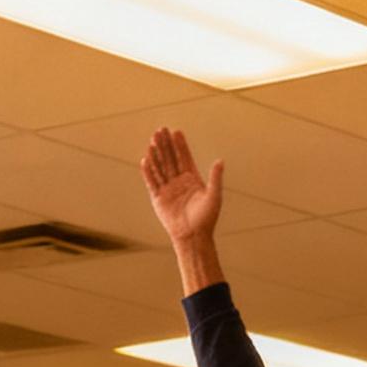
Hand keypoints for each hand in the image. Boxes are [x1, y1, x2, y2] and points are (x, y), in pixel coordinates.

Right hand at [141, 127, 222, 244]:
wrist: (193, 236)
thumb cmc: (206, 218)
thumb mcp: (214, 196)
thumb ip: (215, 178)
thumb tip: (220, 161)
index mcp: (192, 179)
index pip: (184, 158)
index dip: (180, 145)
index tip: (176, 132)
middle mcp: (179, 182)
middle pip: (170, 159)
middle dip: (166, 145)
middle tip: (161, 130)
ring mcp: (168, 189)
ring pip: (160, 167)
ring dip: (156, 154)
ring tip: (152, 140)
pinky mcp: (158, 198)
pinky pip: (152, 182)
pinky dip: (149, 172)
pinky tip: (146, 159)